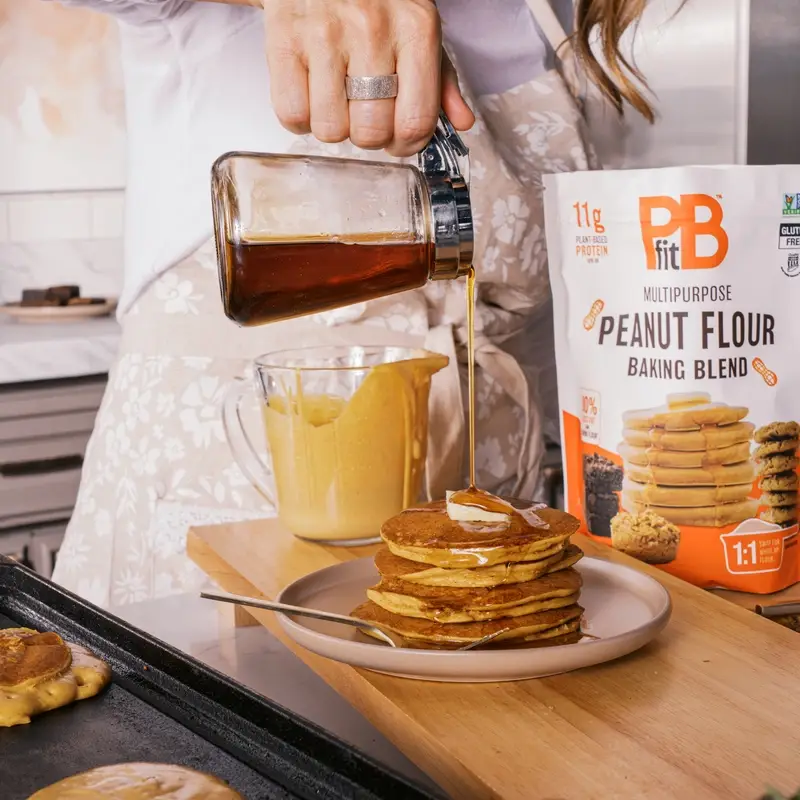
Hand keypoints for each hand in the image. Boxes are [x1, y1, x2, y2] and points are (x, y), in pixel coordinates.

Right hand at [263, 0, 474, 156]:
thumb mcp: (417, 28)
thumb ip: (441, 79)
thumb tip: (460, 122)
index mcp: (415, 29)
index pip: (415, 121)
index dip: (406, 145)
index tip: (398, 140)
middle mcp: (372, 29)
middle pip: (371, 131)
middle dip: (368, 137)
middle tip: (364, 116)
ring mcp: (325, 34)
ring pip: (330, 128)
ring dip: (334, 127)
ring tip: (336, 103)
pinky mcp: (285, 39)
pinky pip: (292, 113)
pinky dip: (300, 118)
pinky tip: (311, 97)